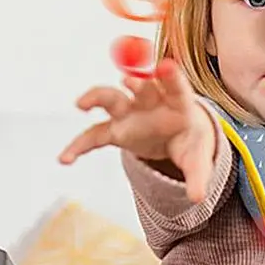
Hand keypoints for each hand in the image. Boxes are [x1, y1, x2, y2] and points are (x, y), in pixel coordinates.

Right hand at [59, 59, 214, 201]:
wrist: (178, 136)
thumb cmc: (190, 140)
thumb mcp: (199, 157)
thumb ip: (198, 175)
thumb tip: (198, 198)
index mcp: (178, 103)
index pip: (176, 87)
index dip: (171, 77)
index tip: (166, 66)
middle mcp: (151, 102)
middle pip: (141, 87)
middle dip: (135, 83)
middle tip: (127, 79)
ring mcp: (130, 113)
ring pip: (110, 99)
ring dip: (96, 98)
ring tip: (81, 104)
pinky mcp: (116, 129)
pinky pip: (94, 135)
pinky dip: (79, 145)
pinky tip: (66, 159)